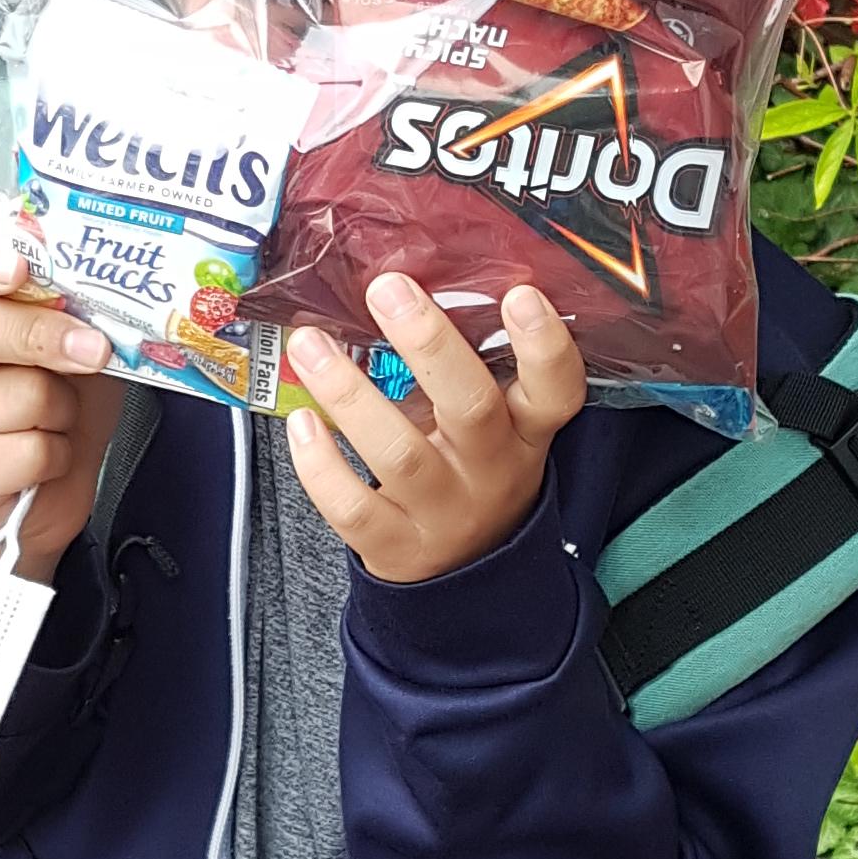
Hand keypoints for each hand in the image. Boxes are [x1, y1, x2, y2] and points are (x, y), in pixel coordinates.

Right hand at [0, 234, 124, 582]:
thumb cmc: (59, 402)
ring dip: (63, 412)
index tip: (19, 269)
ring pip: (21, 396)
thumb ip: (76, 316)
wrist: (47, 491)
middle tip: (95, 349)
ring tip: (55, 422)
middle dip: (42, 334)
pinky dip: (56, 457)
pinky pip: (28, 451)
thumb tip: (106, 293)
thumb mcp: (77, 346)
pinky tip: (43, 462)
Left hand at [284, 276, 585, 584]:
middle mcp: (490, 469)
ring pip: (399, 454)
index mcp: (526, 431)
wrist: (464, 575)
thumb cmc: (472, 470)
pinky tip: (301, 421)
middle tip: (387, 289)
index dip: (543, 346)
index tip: (520, 294)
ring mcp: (443, 511)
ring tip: (310, 345)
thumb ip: (467, 368)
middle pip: (471, 407)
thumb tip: (406, 283)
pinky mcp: (395, 545)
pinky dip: (321, 465)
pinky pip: (353, 507)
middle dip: (429, 345)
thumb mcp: (498, 426)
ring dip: (350, 394)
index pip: (556, 390)